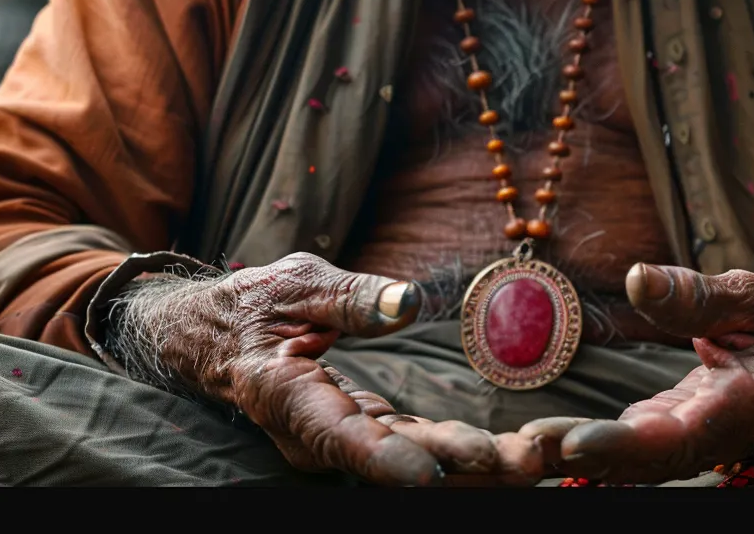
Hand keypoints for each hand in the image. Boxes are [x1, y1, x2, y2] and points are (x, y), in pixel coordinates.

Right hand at [154, 252, 505, 485]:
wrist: (219, 338)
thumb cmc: (256, 304)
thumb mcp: (297, 283)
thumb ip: (353, 297)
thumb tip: (410, 301)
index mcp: (283, 393)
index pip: (337, 433)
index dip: (386, 457)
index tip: (432, 472)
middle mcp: (312, 433)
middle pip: (391, 459)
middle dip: (459, 466)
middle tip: (524, 462)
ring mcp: (341, 441)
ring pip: (412, 462)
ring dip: (474, 467)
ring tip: (534, 462)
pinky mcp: (366, 435)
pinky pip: (417, 449)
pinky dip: (463, 454)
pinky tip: (512, 454)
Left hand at [518, 264, 753, 483]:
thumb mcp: (750, 299)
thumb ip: (696, 296)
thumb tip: (637, 277)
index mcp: (745, 405)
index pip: (680, 434)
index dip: (626, 444)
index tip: (577, 444)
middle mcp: (711, 440)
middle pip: (644, 461)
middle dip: (585, 457)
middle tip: (529, 446)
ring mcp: (682, 447)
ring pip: (626, 465)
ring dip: (571, 458)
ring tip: (517, 449)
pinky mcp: (659, 442)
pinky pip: (617, 453)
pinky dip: (575, 450)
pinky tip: (533, 445)